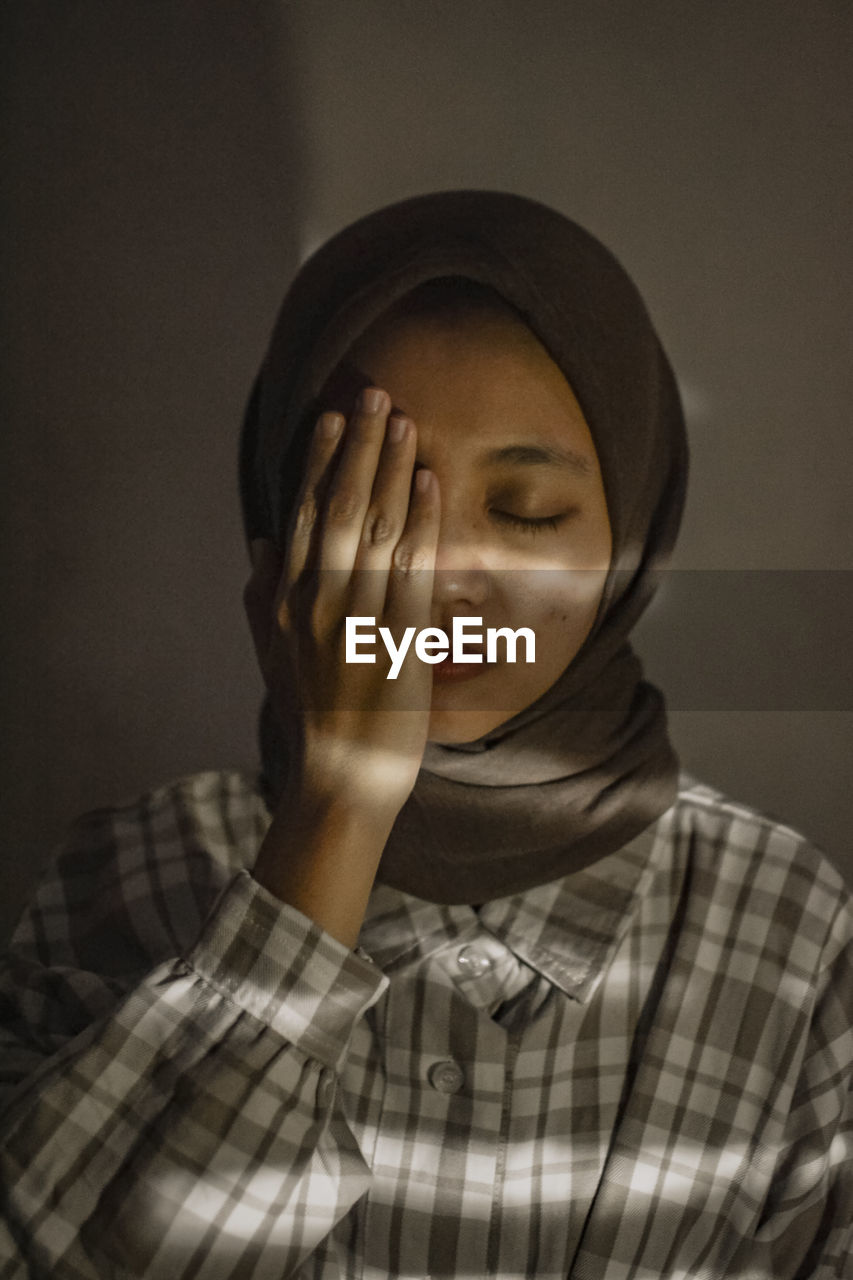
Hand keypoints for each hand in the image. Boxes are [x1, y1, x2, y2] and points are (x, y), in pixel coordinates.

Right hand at [244, 388, 439, 938]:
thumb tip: (262, 542)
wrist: (342, 776)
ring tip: (405, 422)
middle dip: (361, 447)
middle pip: (341, 507)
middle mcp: (322, 601)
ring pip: (378, 527)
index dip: (321, 462)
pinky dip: (421, 521)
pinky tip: (428, 481)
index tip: (334, 418)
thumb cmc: (312, 715)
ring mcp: (362, 618)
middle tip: (376, 395)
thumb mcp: (273, 654)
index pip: (305, 514)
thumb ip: (264, 595)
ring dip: (393, 469)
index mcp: (289, 600)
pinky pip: (413, 567)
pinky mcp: (402, 639)